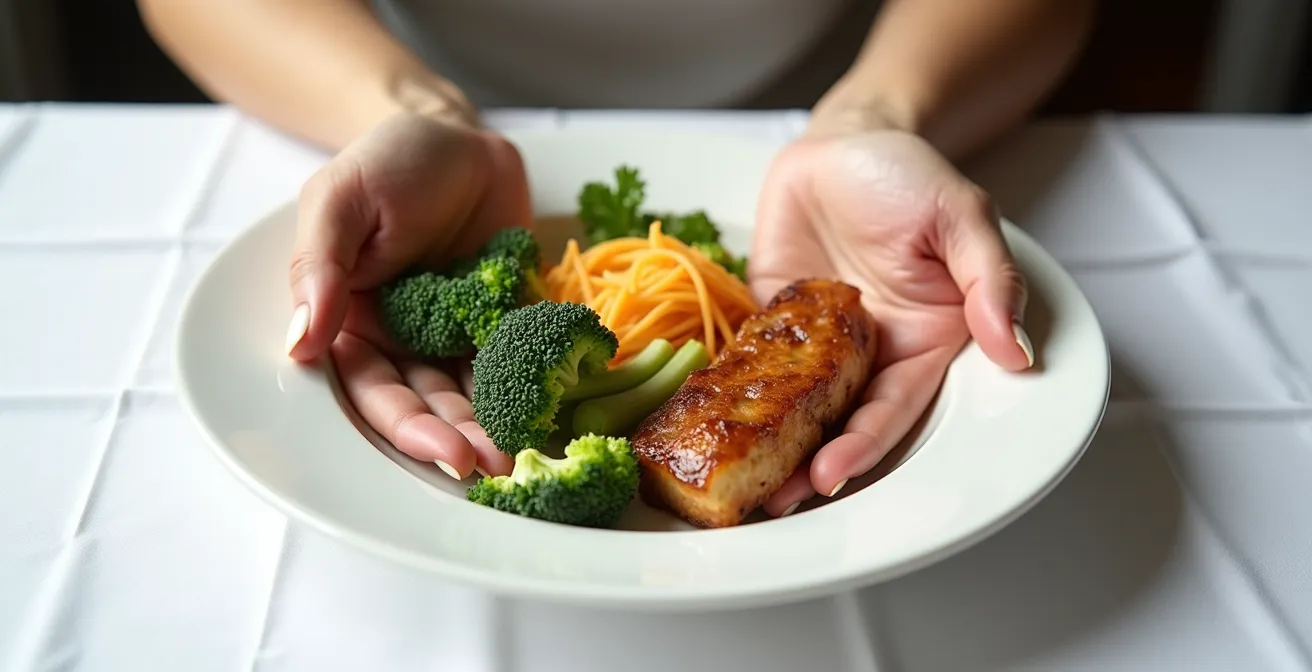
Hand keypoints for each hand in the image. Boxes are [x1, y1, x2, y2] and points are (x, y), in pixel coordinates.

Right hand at [284, 112, 530, 478]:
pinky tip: (550, 415)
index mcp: (351, 322)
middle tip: (494, 468)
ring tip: (523, 456)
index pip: (374, 389)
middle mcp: (401, 339)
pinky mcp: (502, 320)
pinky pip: (515, 361)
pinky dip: (530, 389)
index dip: (408, 426)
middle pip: (427, 403)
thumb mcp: (338, 201)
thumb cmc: (387, 161)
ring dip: (494, 426)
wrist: (459, 137)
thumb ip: (320, 270)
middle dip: (458, 439)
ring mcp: (454, 333)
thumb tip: (299, 345)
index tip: (446, 454)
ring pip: (472, 393)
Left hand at [749, 127, 1033, 515]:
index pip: (894, 409)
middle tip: (776, 499)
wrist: (842, 141)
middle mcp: (871, 354)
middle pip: (840, 422)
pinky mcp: (772, 322)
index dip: (864, 444)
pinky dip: (734, 396)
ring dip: (771, 445)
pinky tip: (711, 422)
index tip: (831, 474)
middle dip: (809, 465)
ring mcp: (817, 343)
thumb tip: (1016, 350)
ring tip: (741, 481)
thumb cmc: (907, 174)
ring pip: (794, 408)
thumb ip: (989, 279)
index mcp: (924, 342)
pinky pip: (752, 366)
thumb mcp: (960, 215)